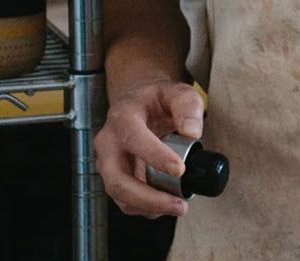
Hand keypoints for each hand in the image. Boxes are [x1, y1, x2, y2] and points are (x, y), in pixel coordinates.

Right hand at [94, 78, 203, 218]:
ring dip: (148, 206)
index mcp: (122, 117)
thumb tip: (192, 132)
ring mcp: (108, 163)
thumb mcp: (177, 91)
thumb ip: (187, 105)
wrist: (141, 104)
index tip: (179, 169)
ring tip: (177, 207)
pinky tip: (166, 204)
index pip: (134, 139)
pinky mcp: (114, 178)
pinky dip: (145, 207)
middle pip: (118, 178)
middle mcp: (109, 143)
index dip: (155, 156)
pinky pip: (126, 200)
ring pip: (120, 194)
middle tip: (178, 203)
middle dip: (148, 196)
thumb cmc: (157, 99)